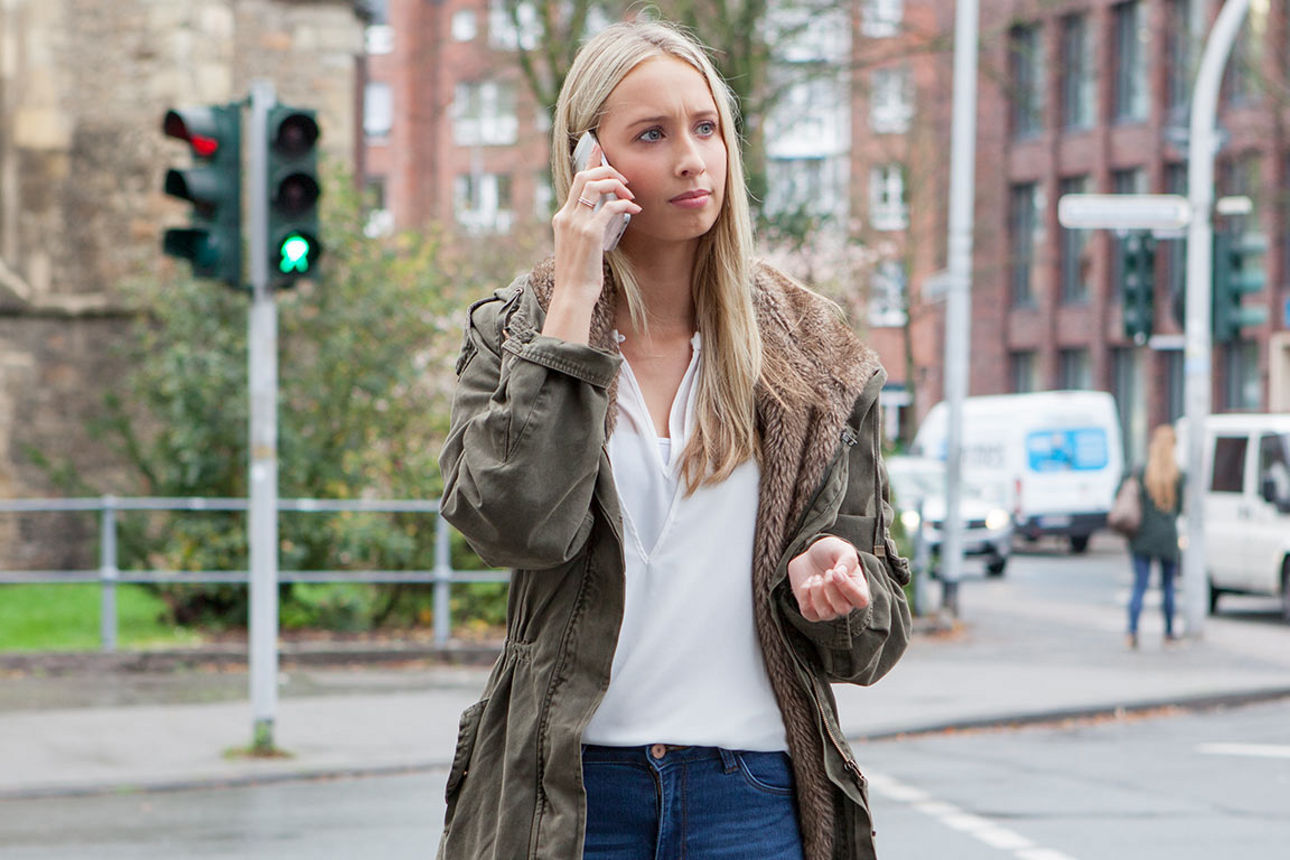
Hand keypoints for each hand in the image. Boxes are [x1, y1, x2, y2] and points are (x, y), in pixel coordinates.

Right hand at [549, 144, 640, 321]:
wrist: (572, 295)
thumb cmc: (579, 275)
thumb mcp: (580, 247)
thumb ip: (589, 228)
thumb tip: (607, 216)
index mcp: (562, 218)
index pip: (575, 182)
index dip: (588, 163)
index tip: (600, 150)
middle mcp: (566, 216)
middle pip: (584, 177)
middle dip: (606, 171)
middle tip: (625, 179)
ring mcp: (576, 224)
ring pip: (595, 186)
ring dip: (615, 184)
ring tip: (629, 194)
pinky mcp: (590, 234)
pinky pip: (609, 208)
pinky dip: (624, 205)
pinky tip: (634, 210)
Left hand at [788, 536, 870, 621]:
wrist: (810, 556)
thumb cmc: (830, 553)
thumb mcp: (842, 549)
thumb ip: (847, 559)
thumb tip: (841, 573)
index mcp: (858, 589)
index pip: (861, 600)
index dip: (849, 589)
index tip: (836, 572)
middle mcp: (845, 603)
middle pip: (843, 609)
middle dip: (831, 588)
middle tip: (828, 571)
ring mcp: (828, 608)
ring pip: (826, 614)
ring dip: (818, 592)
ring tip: (816, 577)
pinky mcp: (811, 609)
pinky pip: (808, 612)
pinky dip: (805, 596)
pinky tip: (807, 582)